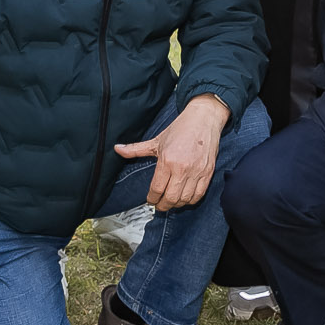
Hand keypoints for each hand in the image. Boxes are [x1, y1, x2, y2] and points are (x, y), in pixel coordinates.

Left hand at [113, 94, 229, 210]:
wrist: (203, 118)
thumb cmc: (180, 128)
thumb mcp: (156, 140)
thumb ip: (136, 149)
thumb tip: (117, 149)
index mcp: (167, 160)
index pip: (157, 189)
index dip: (152, 199)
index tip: (150, 200)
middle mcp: (182, 168)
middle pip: (170, 198)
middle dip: (162, 206)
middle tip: (159, 205)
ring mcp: (196, 171)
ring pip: (185, 199)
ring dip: (176, 205)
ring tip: (171, 202)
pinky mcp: (208, 172)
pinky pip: (199, 194)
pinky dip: (191, 200)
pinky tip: (185, 198)